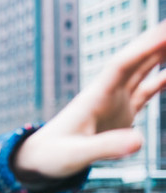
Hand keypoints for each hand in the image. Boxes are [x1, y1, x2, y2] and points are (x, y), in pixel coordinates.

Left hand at [16, 19, 165, 177]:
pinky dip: (161, 80)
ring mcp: (115, 103)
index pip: (121, 66)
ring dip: (160, 53)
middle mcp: (106, 94)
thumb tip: (140, 141)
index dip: (144, 50)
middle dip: (156, 41)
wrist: (39, 158)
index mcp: (94, 98)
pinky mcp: (121, 115)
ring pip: (142, 71)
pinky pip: (145, 91)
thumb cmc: (51, 155)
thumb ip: (105, 148)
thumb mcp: (76, 155)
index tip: (165, 33)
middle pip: (135, 60)